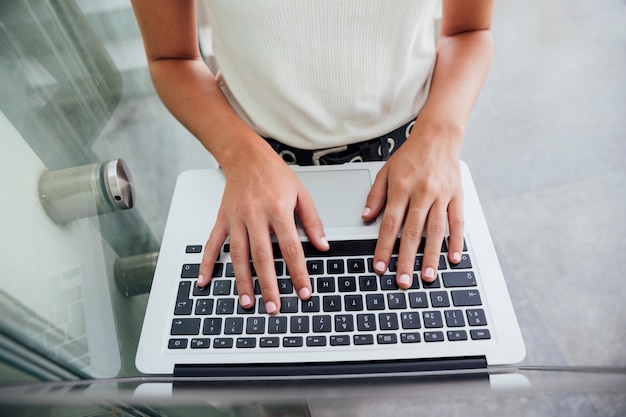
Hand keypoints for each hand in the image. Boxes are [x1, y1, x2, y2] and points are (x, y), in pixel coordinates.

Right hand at [198, 149, 328, 313]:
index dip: (298, 273)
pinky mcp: (222, 219)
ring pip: (239, 255)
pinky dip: (207, 264)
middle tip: (274, 307)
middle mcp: (255, 216)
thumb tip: (322, 245)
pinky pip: (213, 244)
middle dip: (269, 285)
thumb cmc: (274, 173)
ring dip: (242, 282)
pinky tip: (205, 281)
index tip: (303, 292)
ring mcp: (236, 219)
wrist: (245, 155)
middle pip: (263, 257)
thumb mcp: (302, 193)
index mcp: (278, 210)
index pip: (291, 248)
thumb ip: (312, 221)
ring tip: (248, 302)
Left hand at [362, 127, 464, 287]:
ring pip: (436, 231)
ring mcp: (442, 195)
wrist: (438, 135)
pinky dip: (456, 241)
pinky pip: (457, 222)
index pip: (390, 224)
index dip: (384, 247)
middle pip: (412, 232)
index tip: (380, 266)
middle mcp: (422, 192)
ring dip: (431, 256)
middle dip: (406, 259)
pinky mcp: (457, 196)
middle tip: (403, 281)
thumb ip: (375, 195)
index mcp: (401, 187)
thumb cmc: (410, 155)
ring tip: (427, 276)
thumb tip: (365, 217)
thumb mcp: (385, 171)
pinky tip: (453, 258)